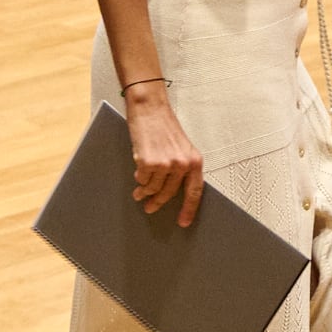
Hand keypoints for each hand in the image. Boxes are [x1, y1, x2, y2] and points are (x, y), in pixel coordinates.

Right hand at [124, 86, 204, 226]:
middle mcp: (182, 164)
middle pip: (169, 193)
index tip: (183, 222)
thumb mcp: (181, 147)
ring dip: (144, 193)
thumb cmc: (163, 126)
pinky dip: (138, 178)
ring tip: (138, 194)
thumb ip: (181, 166)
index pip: (195, 191)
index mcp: (194, 160)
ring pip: (153, 188)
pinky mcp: (149, 162)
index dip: (189, 209)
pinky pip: (141, 179)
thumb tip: (173, 189)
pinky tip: (137, 173)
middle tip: (149, 208)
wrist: (150, 108)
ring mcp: (166, 164)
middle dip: (158, 203)